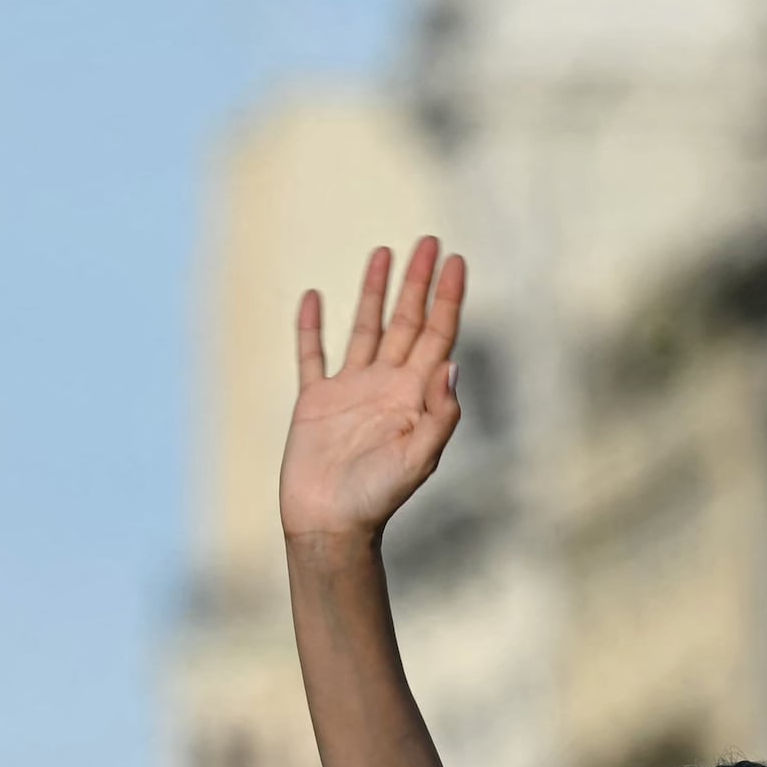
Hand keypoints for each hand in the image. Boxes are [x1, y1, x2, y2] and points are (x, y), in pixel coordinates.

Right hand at [282, 240, 467, 547]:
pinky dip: (311, 327)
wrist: (330, 525)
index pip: (438, 335)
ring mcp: (350, 390)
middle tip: (429, 242)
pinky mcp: (315, 402)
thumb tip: (451, 363)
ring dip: (375, 291)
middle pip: (407, 321)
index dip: (448, 298)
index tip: (455, 260)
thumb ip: (438, 413)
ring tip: (383, 252)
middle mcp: (387, 385)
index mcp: (415, 396)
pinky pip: (312, 355)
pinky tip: (314, 297)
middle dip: (418, 282)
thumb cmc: (378, 498)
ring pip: (366, 328)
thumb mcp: (418, 459)